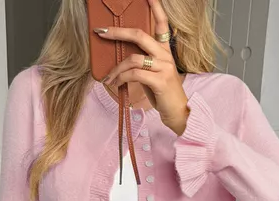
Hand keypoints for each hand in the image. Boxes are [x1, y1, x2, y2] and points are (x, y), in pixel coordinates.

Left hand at [95, 0, 189, 135]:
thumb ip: (143, 62)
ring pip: (133, 58)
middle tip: (101, 32)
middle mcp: (165, 55)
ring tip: (109, 78)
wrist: (177, 112)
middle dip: (117, 32)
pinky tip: (116, 84)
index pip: (162, 24)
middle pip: (139, 35)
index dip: (156, 8)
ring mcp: (163, 67)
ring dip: (116, 69)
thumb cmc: (163, 93)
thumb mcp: (154, 74)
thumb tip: (122, 58)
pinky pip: (135, 74)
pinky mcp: (160, 81)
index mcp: (165, 51)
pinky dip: (121, 78)